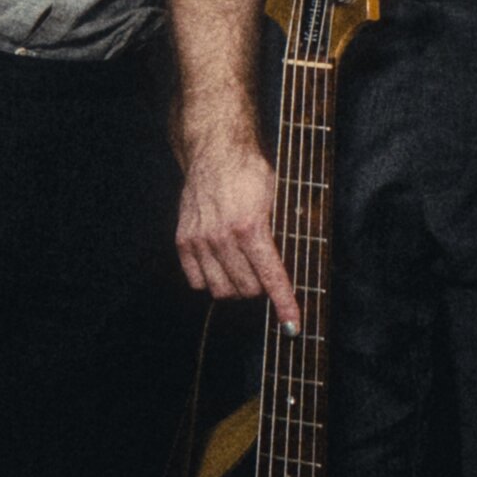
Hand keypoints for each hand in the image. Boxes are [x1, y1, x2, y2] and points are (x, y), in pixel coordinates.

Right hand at [176, 134, 298, 327]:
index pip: (271, 278)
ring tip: (243, 268)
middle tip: (263, 272)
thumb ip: (281, 234)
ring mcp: (200, 240)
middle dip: (260, 288)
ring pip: (221, 290)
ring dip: (235, 287)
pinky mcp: (184, 240)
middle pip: (246, 290)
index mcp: (251, 228)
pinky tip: (221, 264)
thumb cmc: (251, 172)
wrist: (215, 150)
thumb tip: (290, 268)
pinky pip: (196, 281)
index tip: (292, 326)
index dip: (285, 305)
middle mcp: (223, 238)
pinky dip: (211, 280)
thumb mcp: (278, 199)